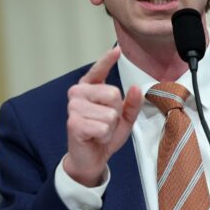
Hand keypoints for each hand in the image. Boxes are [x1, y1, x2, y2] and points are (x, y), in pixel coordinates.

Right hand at [64, 46, 142, 186]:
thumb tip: (135, 88)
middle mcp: (78, 93)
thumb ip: (131, 103)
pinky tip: (95, 138)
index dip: (107, 60)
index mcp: (89, 88)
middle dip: (116, 113)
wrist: (90, 159)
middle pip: (112, 94)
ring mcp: (74, 107)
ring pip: (110, 114)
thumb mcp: (124, 119)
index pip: (98, 70)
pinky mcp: (74, 123)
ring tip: (99, 131)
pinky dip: (104, 136)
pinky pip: (103, 127)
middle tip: (105, 123)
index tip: (117, 50)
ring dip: (110, 127)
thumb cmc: (104, 135)